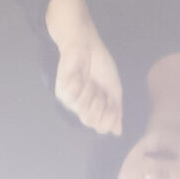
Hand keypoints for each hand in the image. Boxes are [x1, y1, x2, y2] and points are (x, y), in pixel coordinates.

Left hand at [46, 0, 124, 135]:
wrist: (87, 46)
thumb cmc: (101, 66)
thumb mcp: (115, 89)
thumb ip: (116, 111)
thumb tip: (118, 132)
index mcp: (95, 108)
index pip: (101, 127)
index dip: (109, 117)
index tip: (112, 103)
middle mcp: (82, 108)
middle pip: (91, 121)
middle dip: (100, 103)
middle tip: (99, 89)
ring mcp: (70, 101)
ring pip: (82, 109)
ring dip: (90, 91)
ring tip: (89, 79)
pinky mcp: (61, 91)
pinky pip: (73, 96)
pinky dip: (79, 84)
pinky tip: (79, 75)